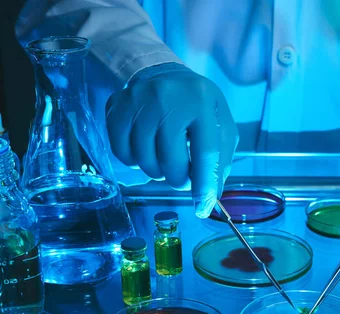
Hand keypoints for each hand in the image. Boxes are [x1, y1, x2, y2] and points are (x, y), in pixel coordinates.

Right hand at [106, 63, 238, 216]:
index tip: (203, 209)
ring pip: (145, 162)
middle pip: (171, 163)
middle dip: (179, 180)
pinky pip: (123, 154)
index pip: (205, 154)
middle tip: (183, 177)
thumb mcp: (220, 126)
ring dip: (158, 171)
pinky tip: (147, 150)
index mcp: (203, 103)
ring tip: (166, 158)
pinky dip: (136, 162)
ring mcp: (139, 102)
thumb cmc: (198, 107)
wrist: (164, 76)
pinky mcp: (117, 108)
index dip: (204, 187)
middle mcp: (169, 100)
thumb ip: (220, 161)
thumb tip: (211, 197)